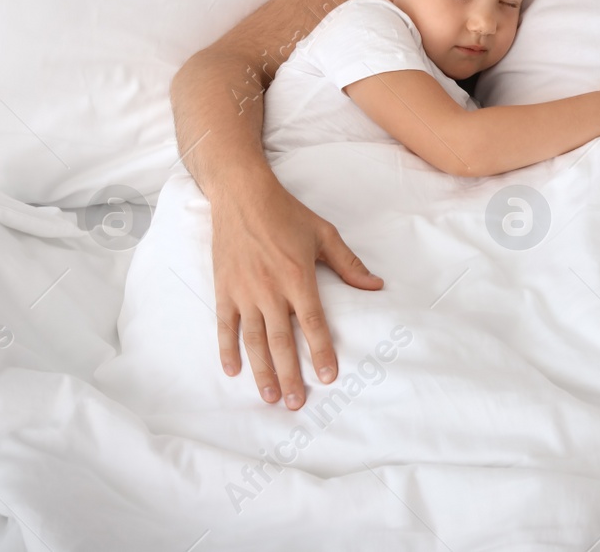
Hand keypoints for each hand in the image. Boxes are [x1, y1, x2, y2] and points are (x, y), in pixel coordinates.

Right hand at [211, 176, 382, 408]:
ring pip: (253, 340)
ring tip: (269, 396)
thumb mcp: (324, 234)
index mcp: (298, 277)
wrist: (242, 196)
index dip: (321, 351)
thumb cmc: (286, 214)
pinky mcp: (224, 290)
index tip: (328, 376)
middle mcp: (270, 290)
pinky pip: (225, 326)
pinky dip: (227, 350)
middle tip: (295, 403)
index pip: (312, 323)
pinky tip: (232, 372)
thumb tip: (376, 286)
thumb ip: (349, 265)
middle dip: (290, 374)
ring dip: (261, 371)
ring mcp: (244, 292)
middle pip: (281, 341)